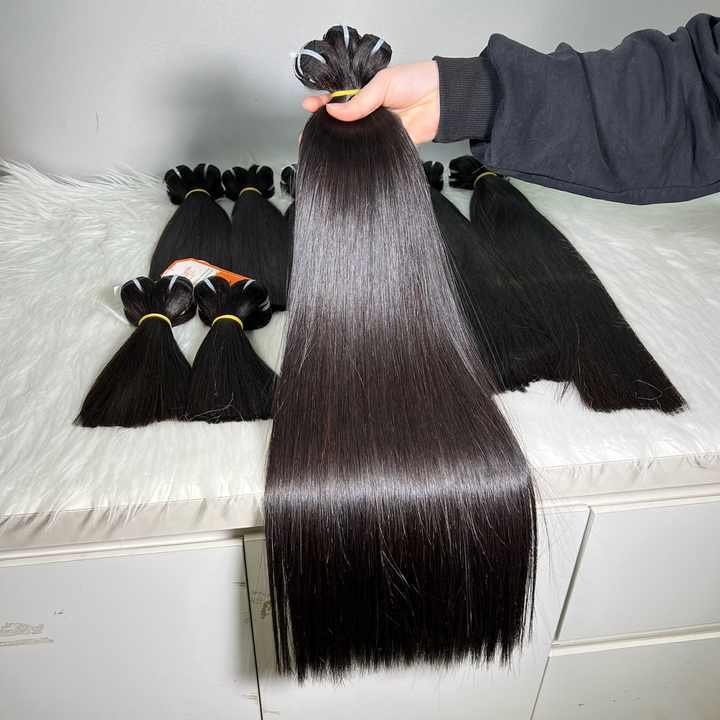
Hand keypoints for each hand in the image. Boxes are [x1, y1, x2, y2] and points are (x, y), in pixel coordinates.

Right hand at [302, 61, 439, 144]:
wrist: (443, 99)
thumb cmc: (416, 81)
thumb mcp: (382, 83)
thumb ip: (359, 101)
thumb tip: (333, 111)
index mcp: (365, 91)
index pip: (338, 98)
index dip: (322, 103)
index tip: (308, 107)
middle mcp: (369, 111)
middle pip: (342, 121)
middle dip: (325, 126)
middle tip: (308, 133)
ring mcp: (377, 128)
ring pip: (354, 137)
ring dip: (339, 142)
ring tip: (321, 145)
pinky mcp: (388, 143)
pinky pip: (370, 150)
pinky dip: (358, 153)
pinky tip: (345, 155)